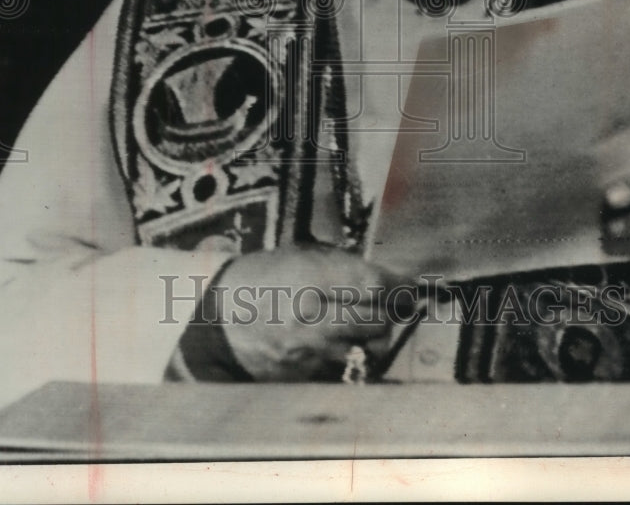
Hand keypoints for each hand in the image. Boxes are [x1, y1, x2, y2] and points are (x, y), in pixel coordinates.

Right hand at [211, 244, 414, 380]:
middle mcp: (311, 315)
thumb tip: (389, 280)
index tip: (408, 287)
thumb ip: (344, 267)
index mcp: (310, 277)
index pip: (373, 285)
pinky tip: (345, 343)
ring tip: (369, 323)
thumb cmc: (266, 278)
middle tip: (394, 306)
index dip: (399, 287)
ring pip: (365, 348)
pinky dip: (351, 356)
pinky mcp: (303, 373)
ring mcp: (306, 349)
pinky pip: (343, 367)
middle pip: (376, 320)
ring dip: (374, 336)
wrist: (221, 317)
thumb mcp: (302, 256)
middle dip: (390, 312)